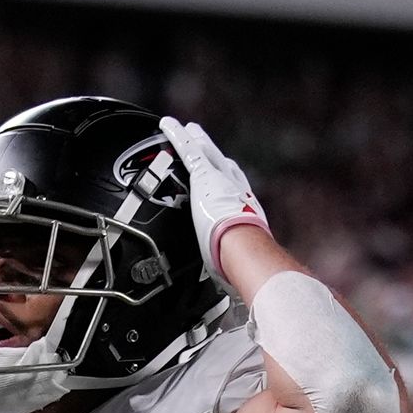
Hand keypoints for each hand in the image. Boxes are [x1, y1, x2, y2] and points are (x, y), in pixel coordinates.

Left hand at [157, 116, 269, 277]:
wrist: (245, 246)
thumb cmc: (244, 260)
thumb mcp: (239, 262)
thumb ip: (232, 267)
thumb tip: (232, 288)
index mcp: (245, 209)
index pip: (237, 189)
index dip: (230, 180)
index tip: (227, 174)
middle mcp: (235, 189)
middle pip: (223, 164)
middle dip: (214, 152)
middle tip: (206, 142)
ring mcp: (219, 179)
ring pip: (205, 152)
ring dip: (195, 139)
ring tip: (187, 128)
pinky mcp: (202, 175)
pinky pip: (186, 149)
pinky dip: (176, 134)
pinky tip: (167, 124)